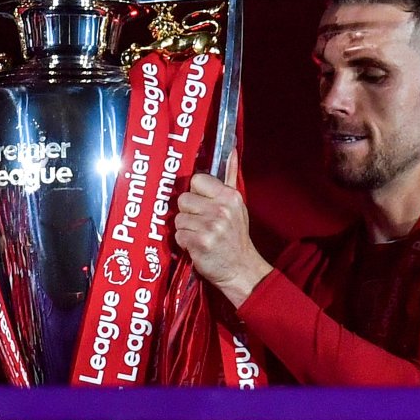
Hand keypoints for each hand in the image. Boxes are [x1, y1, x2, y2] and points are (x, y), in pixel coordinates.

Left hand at [173, 154, 272, 307]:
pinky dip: (184, 242)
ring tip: (200, 235)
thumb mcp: (237, 205)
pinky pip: (178, 235)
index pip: (196, 180)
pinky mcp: (199, 242)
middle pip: (183, 199)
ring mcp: (210, 226)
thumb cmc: (235, 236)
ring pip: (179, 218)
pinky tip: (197, 245)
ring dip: (186, 228)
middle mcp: (221, 209)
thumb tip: (232, 150)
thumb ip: (230, 176)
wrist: (240, 269)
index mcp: (229, 196)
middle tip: (202, 223)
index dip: (195, 192)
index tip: (203, 203)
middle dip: (189, 212)